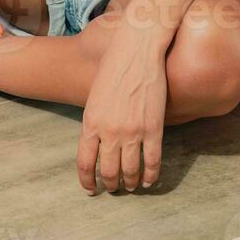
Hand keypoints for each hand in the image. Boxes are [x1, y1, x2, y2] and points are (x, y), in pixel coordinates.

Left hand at [77, 24, 168, 193]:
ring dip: (129, 183)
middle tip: (112, 188)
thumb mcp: (95, 96)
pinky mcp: (154, 128)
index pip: (85, 163)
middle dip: (110, 184)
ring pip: (130, 171)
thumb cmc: (113, 66)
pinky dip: (151, 176)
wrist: (137, 50)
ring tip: (130, 187)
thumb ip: (96, 120)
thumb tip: (99, 142)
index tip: (90, 189)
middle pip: (108, 171)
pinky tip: (149, 181)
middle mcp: (110, 132)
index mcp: (91, 123)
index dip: (87, 180)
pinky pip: (152, 162)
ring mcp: (133, 132)